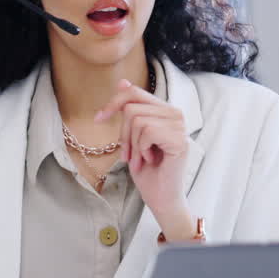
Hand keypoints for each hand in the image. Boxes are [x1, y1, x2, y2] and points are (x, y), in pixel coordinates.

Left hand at [95, 79, 188, 218]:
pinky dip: (141, 149)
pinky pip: (147, 132)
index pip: (135, 92)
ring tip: (139, 159)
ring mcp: (180, 126)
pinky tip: (150, 159)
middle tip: (128, 154)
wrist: (160, 195)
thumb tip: (123, 82)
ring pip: (137, 120)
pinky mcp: (180, 140)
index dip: (114, 103)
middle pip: (132, 108)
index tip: (98, 118)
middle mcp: (176, 114)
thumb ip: (130, 110)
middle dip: (124, 134)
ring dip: (132, 145)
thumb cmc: (146, 168)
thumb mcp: (131, 135)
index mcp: (164, 110)